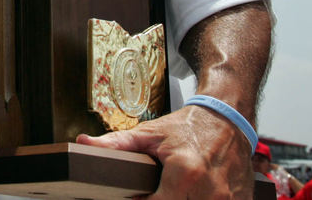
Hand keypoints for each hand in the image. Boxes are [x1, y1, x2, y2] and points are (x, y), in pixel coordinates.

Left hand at [76, 105, 252, 198]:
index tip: (134, 197)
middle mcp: (209, 191)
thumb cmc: (188, 126)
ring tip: (170, 192)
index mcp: (185, 173)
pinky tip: (189, 195)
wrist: (227, 119)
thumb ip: (116, 143)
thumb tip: (83, 143)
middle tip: (151, 193)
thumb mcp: (149, 133)